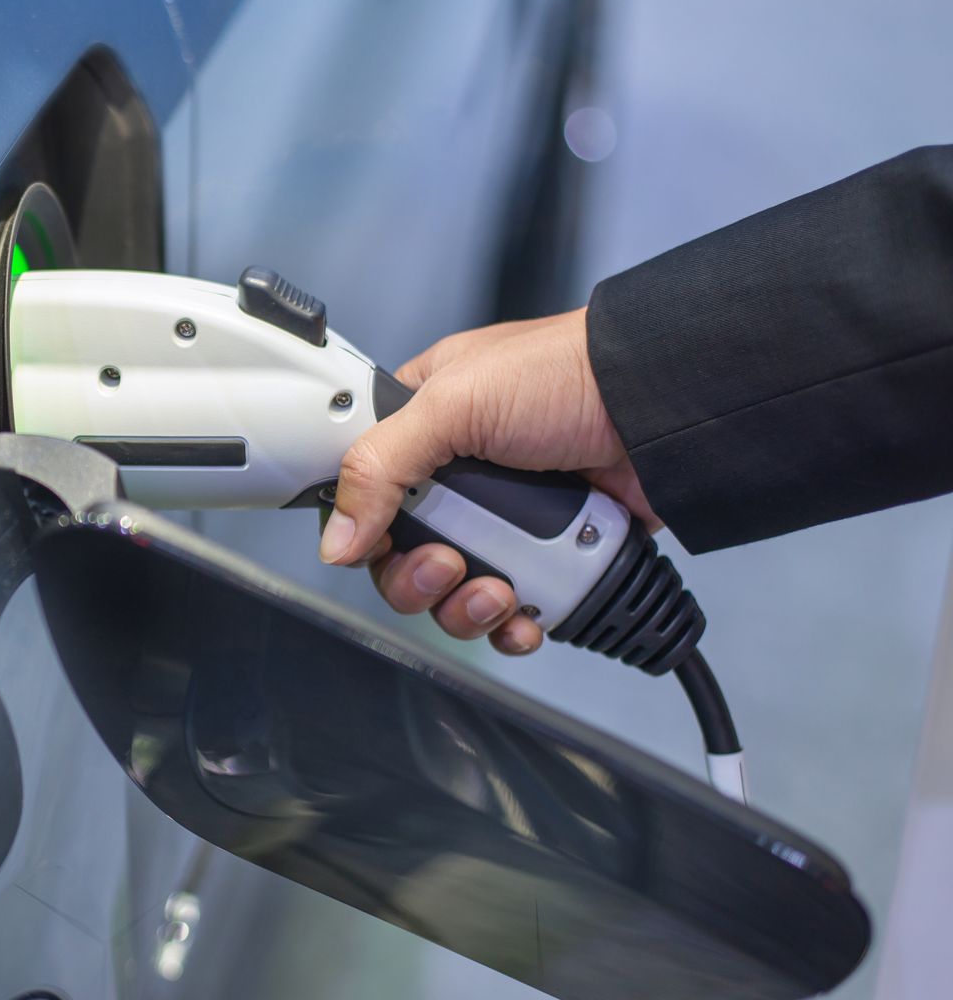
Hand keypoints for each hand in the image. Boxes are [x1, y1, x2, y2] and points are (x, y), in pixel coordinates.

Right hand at [316, 307, 658, 655]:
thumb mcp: (453, 404)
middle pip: (403, 557)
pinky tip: (524, 615)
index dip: (364, 530)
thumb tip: (337, 541)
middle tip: (449, 566)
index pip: (365, 494)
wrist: (663, 407)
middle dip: (420, 579)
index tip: (380, 544)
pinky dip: (511, 625)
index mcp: (424, 426)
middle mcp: (458, 478)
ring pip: (454, 594)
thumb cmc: (566, 374)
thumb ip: (379, 468)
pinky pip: (510, 612)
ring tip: (498, 592)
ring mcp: (506, 521)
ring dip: (466, 608)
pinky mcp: (548, 557)